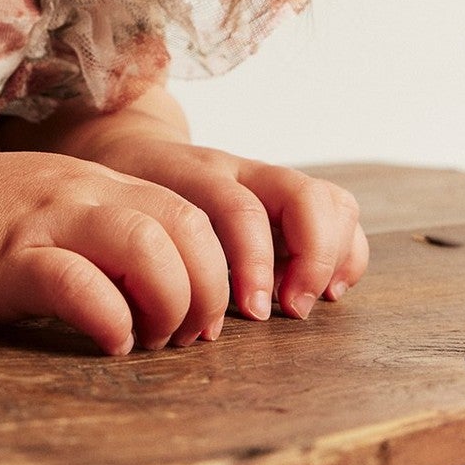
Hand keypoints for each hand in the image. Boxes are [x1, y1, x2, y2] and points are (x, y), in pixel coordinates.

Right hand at [0, 149, 233, 354]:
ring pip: (148, 247)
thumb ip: (99, 228)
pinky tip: (107, 344)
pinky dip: (110, 320)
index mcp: (94, 180)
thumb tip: (161, 282)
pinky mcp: (5, 261)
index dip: (215, 270)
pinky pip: (79, 284)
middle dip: (208, 292)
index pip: (191, 210)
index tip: (198, 318)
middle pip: (187, 226)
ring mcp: (43, 221)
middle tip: (185, 338)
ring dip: (169, 304)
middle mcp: (80, 191)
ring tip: (149, 341)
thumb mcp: (45, 207)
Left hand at [74, 133, 368, 336]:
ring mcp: (269, 181)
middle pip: (305, 195)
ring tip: (305, 301)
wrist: (128, 147)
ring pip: (332, 201)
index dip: (254, 264)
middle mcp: (240, 171)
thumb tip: (145, 318)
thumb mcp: (120, 216)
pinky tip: (322, 291)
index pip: (241, 209)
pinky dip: (344, 255)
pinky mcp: (289, 199)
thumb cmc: (122, 197)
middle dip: (312, 260)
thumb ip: (138, 253)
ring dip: (332, 258)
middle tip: (290, 311)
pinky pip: (338, 215)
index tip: (254, 314)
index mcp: (195, 174)